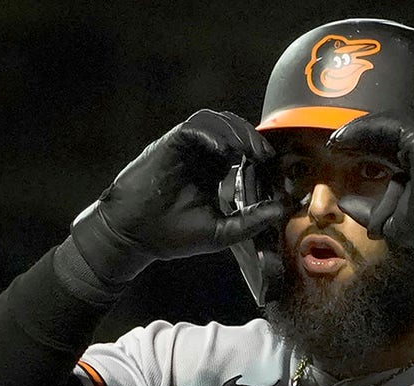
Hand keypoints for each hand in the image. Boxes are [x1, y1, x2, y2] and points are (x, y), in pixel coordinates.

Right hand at [71, 110, 286, 283]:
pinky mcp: (168, 145)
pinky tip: (224, 151)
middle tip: (264, 154)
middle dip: (251, 137)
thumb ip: (250, 220)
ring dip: (235, 131)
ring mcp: (183, 148)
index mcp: (211, 171)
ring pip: (214, 121)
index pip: (240, 148)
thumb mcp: (220, 232)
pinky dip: (212, 133)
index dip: (257, 150)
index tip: (272, 164)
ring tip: (247, 151)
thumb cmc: (171, 235)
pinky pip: (194, 127)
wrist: (132, 236)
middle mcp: (199, 155)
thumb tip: (281, 210)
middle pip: (231, 128)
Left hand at [326, 113, 413, 267]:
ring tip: (334, 140)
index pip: (382, 151)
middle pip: (380, 137)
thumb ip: (366, 212)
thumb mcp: (391, 221)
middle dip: (354, 139)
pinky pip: (385, 125)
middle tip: (332, 144)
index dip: (359, 151)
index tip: (337, 156)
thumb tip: (343, 203)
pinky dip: (362, 129)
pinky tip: (344, 137)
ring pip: (382, 128)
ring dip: (355, 132)